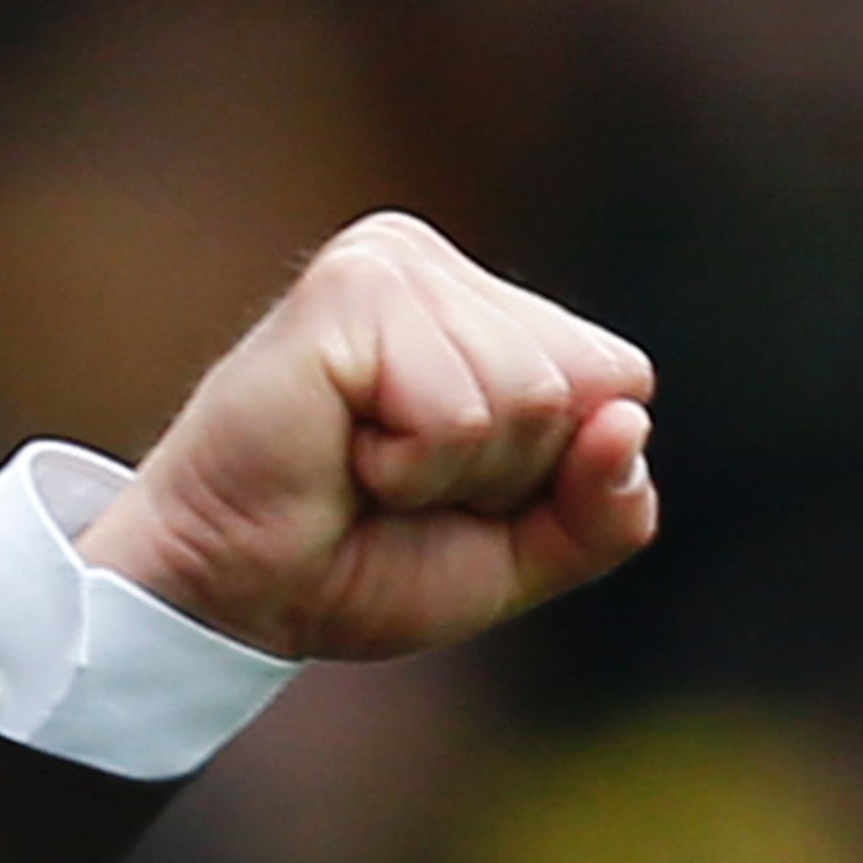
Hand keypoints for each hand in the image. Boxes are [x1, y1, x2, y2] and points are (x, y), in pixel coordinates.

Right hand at [75, 214, 658, 662]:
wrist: (232, 599)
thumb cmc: (357, 565)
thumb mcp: (519, 557)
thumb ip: (605, 510)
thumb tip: (631, 424)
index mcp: (488, 307)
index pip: (617, 380)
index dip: (554, 473)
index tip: (453, 493)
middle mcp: (441, 267)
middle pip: (582, 384)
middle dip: (506, 473)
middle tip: (399, 485)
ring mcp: (393, 263)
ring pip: (527, 394)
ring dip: (448, 474)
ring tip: (365, 469)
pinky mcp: (348, 288)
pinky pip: (457, 409)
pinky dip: (408, 465)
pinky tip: (340, 450)